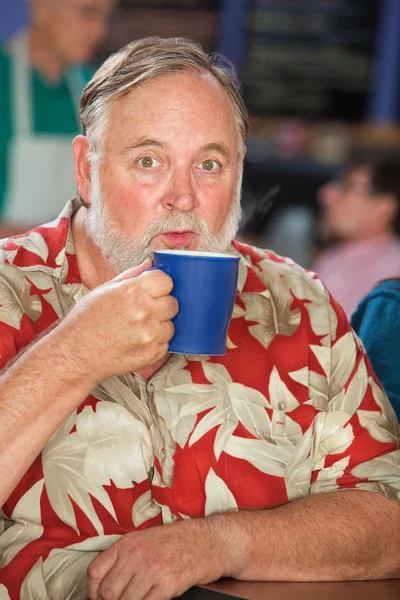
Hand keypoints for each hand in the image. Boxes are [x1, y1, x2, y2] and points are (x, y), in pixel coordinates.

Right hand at [58, 259, 178, 383]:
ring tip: (138, 328)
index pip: (166, 280)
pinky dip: (155, 343)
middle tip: (144, 311)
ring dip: (160, 326)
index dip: (160, 285)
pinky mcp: (151, 354)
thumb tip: (150, 263)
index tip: (154, 290)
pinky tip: (137, 341)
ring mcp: (149, 334)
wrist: (75, 354)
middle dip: (162, 305)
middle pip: (173, 303)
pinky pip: (166, 344)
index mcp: (132, 291)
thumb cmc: (85, 321)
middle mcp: (144, 311)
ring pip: (172, 325)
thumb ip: (131, 275)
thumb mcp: (104, 290)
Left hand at [86, 519, 228, 599]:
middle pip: (107, 592)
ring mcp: (152, 569)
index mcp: (127, 543)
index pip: (95, 573)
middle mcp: (136, 554)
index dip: (92, 594)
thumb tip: (104, 586)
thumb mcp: (145, 541)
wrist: (208, 540)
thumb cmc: (177, 542)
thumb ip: (123, 559)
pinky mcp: (168, 583)